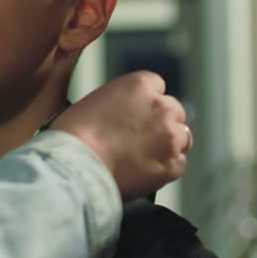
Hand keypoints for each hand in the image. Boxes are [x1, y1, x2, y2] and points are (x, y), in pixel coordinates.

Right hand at [49, 71, 190, 200]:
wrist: (76, 164)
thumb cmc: (74, 135)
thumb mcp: (95, 101)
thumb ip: (121, 103)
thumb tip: (128, 116)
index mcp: (140, 85)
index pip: (157, 86)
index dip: (146, 103)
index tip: (138, 115)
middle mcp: (162, 107)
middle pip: (174, 111)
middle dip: (161, 123)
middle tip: (140, 139)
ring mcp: (170, 136)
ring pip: (182, 137)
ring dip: (167, 144)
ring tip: (143, 157)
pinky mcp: (173, 165)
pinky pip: (178, 164)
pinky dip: (165, 169)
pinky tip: (144, 172)